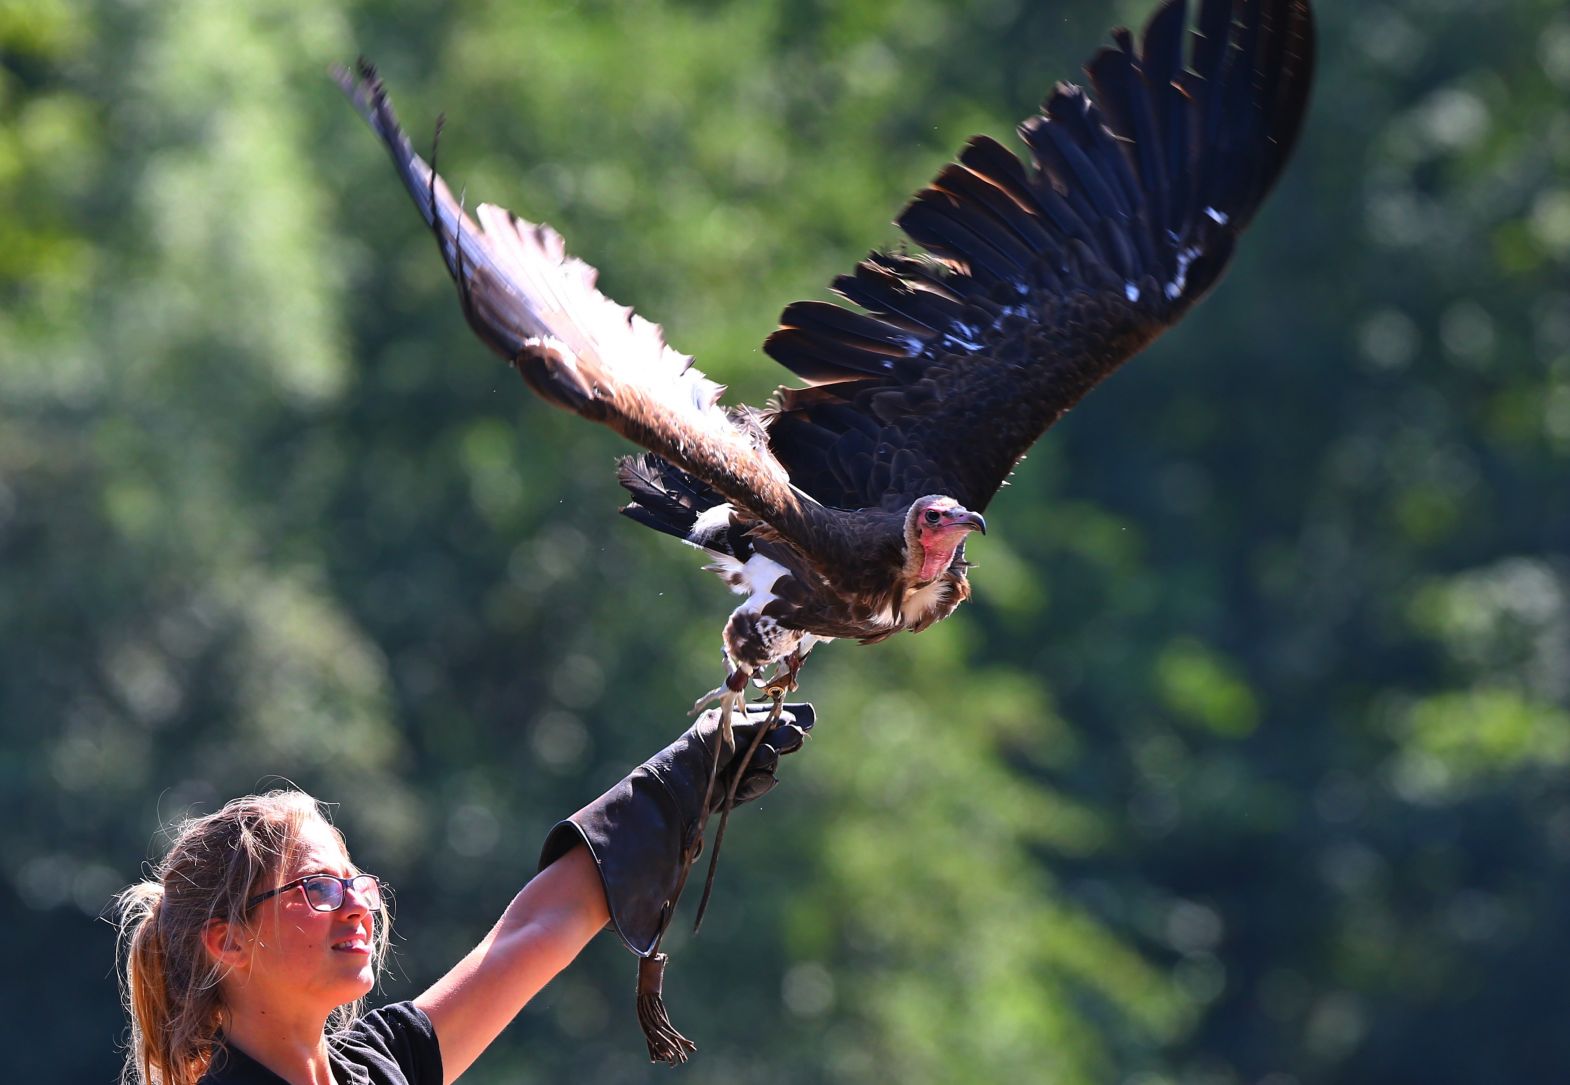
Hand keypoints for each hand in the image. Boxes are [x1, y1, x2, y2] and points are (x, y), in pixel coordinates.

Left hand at [698, 701, 813, 807]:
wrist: (687, 779)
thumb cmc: (708, 745)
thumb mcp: (735, 725)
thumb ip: (763, 723)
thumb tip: (792, 720)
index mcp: (730, 723)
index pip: (764, 719)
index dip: (784, 719)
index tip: (806, 719)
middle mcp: (735, 744)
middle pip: (771, 742)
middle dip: (782, 740)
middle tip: (796, 738)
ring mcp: (736, 767)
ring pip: (768, 764)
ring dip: (766, 760)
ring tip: (762, 757)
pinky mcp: (737, 789)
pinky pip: (758, 783)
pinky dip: (757, 781)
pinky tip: (754, 779)